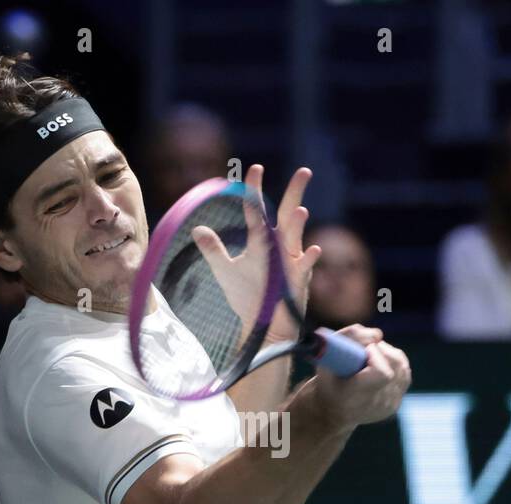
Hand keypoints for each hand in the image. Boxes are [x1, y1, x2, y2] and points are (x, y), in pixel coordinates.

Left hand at [192, 164, 321, 344]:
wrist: (261, 326)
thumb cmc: (248, 297)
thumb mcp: (226, 271)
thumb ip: (214, 250)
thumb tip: (197, 229)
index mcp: (263, 241)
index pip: (258, 210)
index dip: (255, 190)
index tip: (254, 169)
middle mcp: (280, 247)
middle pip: (288, 214)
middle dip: (296, 192)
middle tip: (304, 171)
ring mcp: (291, 263)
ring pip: (297, 239)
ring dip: (299, 225)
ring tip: (300, 210)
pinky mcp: (298, 282)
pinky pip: (305, 268)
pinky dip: (309, 260)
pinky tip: (314, 250)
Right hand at [307, 324, 410, 429]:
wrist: (331, 411)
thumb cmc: (328, 380)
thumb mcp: (327, 354)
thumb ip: (350, 336)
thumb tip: (378, 335)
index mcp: (353, 396)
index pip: (382, 373)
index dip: (376, 356)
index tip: (364, 351)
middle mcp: (373, 404)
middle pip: (395, 366)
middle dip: (383, 350)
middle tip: (367, 350)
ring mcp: (387, 405)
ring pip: (402, 367)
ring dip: (389, 354)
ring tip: (371, 357)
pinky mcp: (394, 404)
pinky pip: (404, 375)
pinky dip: (394, 364)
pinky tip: (380, 364)